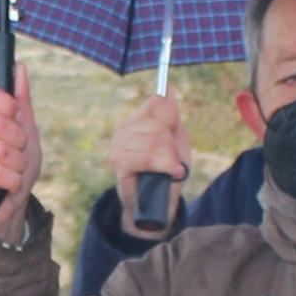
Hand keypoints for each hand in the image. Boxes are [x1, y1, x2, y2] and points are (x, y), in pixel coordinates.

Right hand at [0, 69, 43, 242]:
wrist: (11, 205)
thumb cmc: (16, 167)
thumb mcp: (26, 131)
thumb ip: (21, 100)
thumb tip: (19, 67)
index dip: (6, 107)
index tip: (16, 121)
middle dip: (18, 142)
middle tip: (17, 155)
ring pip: (0, 151)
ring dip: (18, 166)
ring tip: (12, 173)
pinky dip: (11, 182)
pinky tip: (6, 187)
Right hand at [109, 92, 188, 235]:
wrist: (157, 206)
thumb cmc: (167, 172)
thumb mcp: (176, 140)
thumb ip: (171, 115)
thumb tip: (168, 88)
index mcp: (138, 120)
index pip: (158, 102)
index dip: (172, 118)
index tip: (175, 133)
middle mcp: (124, 129)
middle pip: (160, 125)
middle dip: (172, 146)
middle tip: (172, 161)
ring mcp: (118, 146)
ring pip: (156, 141)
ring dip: (170, 159)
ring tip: (168, 169)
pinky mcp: (118, 163)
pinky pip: (148, 157)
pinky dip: (165, 166)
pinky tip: (170, 172)